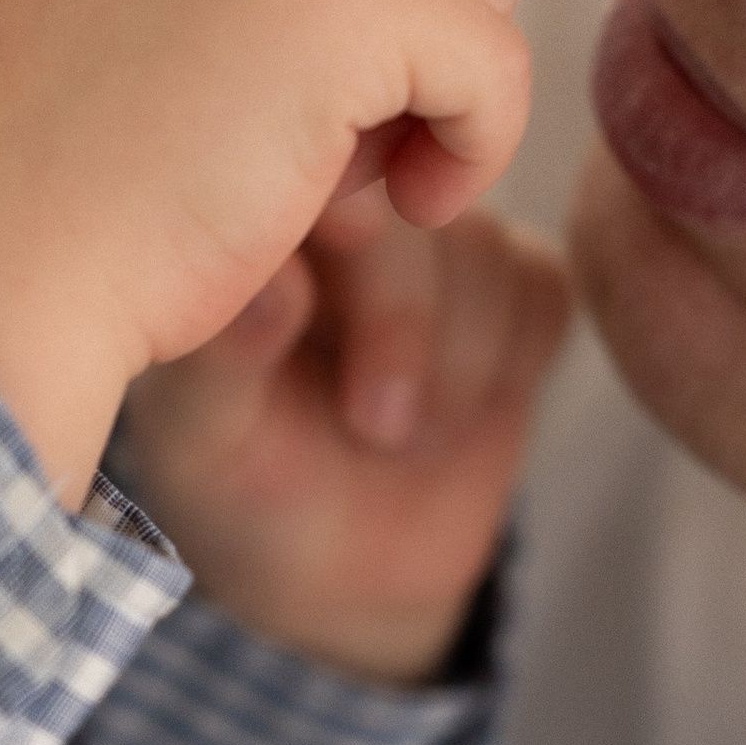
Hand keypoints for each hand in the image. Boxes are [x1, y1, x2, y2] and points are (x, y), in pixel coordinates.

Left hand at [123, 204, 571, 680]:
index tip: (335, 278)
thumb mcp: (205, 440)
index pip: (307, 174)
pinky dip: (510, 362)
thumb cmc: (245, 488)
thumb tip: (276, 285)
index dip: (338, 215)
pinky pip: (540, 286)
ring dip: (458, 360)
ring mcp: (436, 245)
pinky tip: (460, 421)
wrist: (338, 570)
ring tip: (401, 442)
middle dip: (403, 319)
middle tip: (376, 427)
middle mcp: (349, 213)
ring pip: (483, 247)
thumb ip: (228, 360)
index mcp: (255, 226)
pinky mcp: (510, 286)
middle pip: (407, 206)